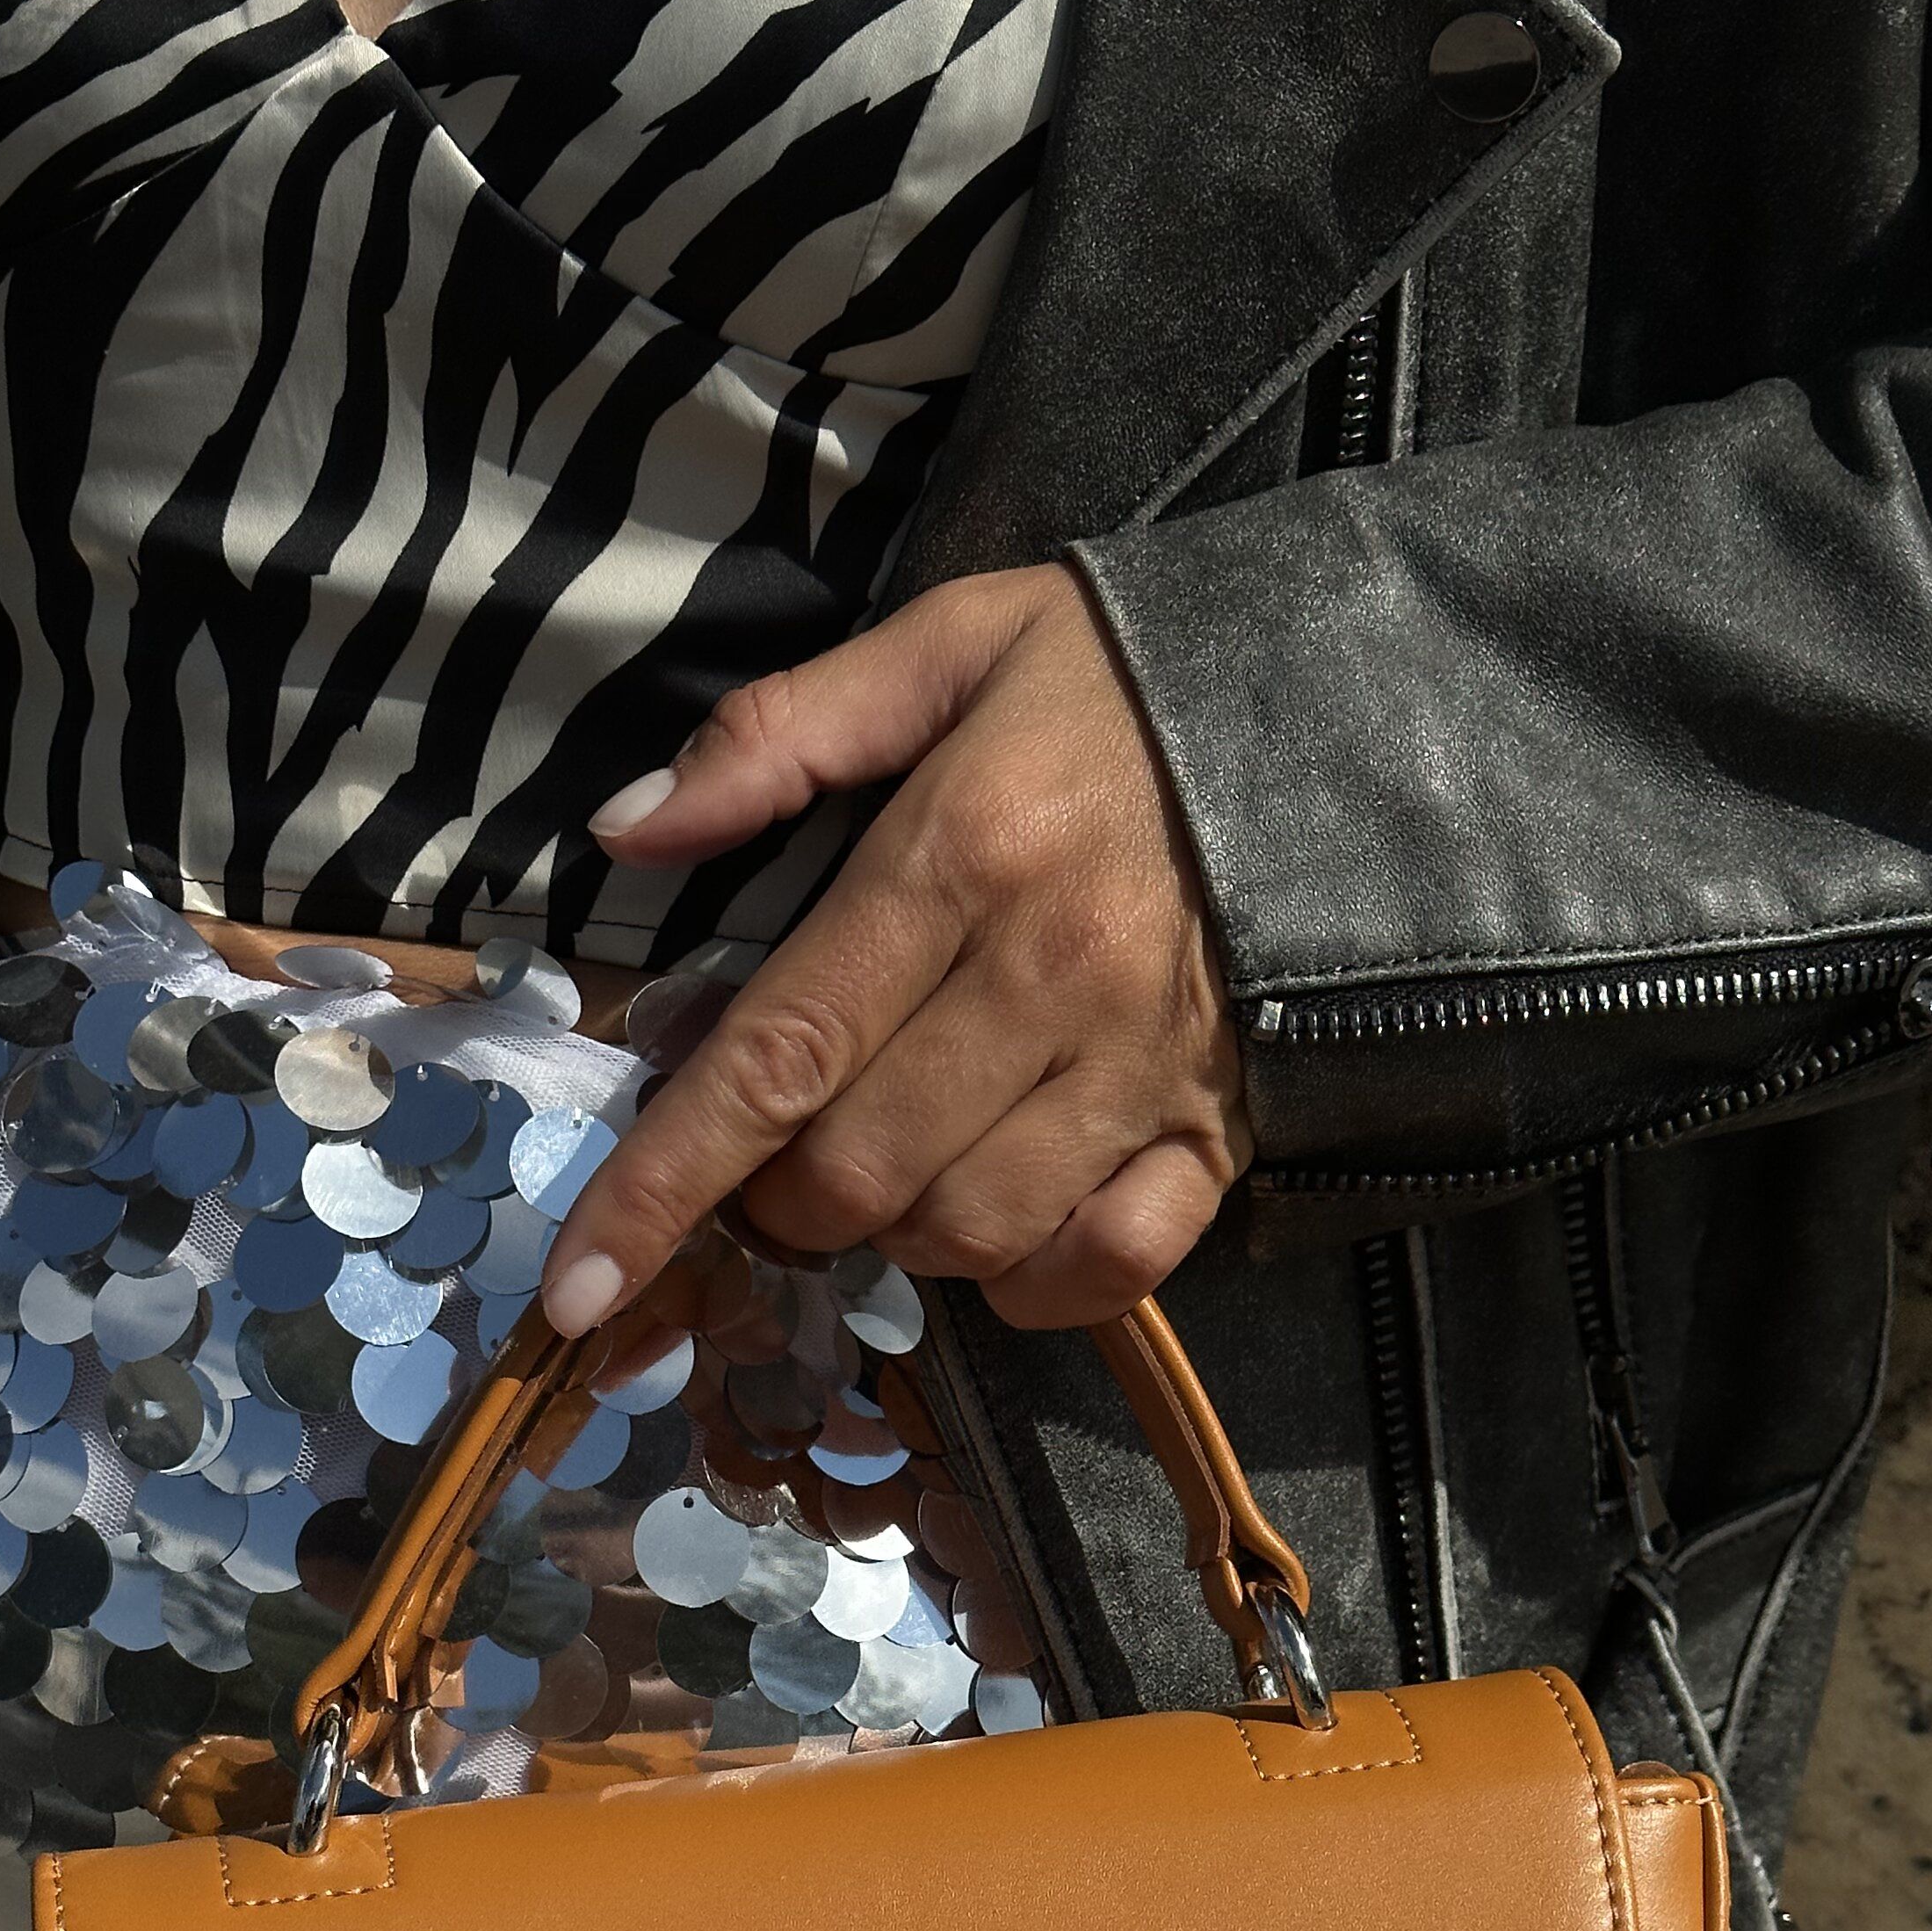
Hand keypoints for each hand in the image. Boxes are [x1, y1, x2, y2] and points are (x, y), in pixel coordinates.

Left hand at [540, 563, 1249, 1337]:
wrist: (1353, 710)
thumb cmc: (1124, 681)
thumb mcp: (951, 645)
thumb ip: (782, 737)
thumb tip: (627, 834)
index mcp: (959, 856)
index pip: (775, 1054)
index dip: (662, 1184)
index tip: (578, 1285)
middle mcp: (1047, 979)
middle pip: (853, 1173)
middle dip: (780, 1195)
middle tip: (783, 1148)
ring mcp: (1141, 1068)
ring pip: (966, 1233)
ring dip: (898, 1231)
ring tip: (899, 1162)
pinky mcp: (1218, 1129)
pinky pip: (1107, 1266)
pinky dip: (1035, 1283)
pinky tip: (1007, 1230)